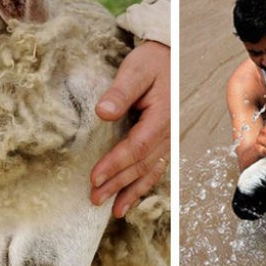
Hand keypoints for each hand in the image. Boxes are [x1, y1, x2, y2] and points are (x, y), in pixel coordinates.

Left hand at [90, 41, 169, 217]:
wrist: (170, 55)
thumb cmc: (152, 61)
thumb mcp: (135, 69)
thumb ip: (120, 91)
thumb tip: (103, 111)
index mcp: (162, 116)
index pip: (137, 147)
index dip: (116, 165)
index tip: (95, 178)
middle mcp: (169, 132)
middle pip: (142, 164)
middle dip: (118, 184)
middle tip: (95, 198)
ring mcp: (169, 138)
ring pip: (150, 170)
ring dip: (131, 191)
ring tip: (113, 210)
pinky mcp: (164, 140)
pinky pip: (155, 167)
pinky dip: (143, 185)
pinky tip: (130, 199)